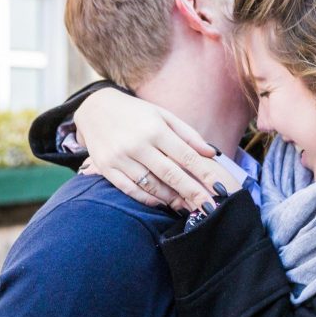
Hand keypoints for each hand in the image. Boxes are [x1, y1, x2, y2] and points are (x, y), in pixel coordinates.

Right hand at [73, 88, 239, 210]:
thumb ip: (188, 135)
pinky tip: (163, 203)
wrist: (95, 108)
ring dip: (173, 199)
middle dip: (193, 193)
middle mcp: (138, 144)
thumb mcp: (163, 115)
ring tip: (190, 207)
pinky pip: (130, 189)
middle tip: (211, 209)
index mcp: (155, 129)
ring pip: (151, 185)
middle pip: (171, 174)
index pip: (186, 156)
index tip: (220, 189)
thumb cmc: (136, 113)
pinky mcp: (106, 168)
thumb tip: (213, 153)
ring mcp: (120, 158)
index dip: (205, 174)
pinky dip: (148, 198)